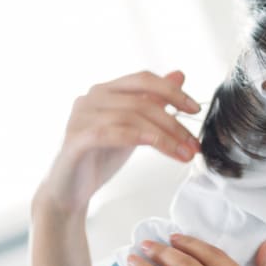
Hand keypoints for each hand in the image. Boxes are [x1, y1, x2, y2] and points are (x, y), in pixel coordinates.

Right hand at [37, 71, 200, 216]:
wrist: (70, 190)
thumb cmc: (101, 156)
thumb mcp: (135, 126)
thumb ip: (154, 101)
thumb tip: (179, 75)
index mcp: (106, 90)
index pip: (144, 79)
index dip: (173, 91)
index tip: (195, 109)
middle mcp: (91, 97)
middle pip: (143, 101)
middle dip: (175, 123)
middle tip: (194, 144)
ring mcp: (81, 116)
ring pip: (133, 117)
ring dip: (166, 137)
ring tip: (185, 154)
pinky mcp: (77, 138)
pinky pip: (115, 132)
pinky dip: (144, 138)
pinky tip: (163, 148)